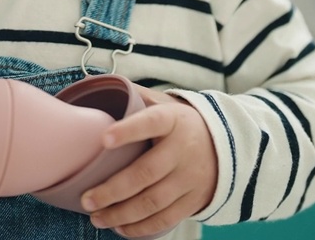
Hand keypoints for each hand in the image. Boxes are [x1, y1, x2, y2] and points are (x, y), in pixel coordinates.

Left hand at [80, 86, 217, 237]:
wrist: (228, 146)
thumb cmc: (180, 124)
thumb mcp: (166, 104)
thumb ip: (137, 97)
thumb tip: (100, 87)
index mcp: (173, 121)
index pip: (150, 123)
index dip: (128, 131)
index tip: (103, 138)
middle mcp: (183, 150)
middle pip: (146, 173)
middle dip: (113, 190)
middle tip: (86, 200)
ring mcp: (190, 178)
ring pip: (153, 202)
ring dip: (121, 214)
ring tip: (96, 218)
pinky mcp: (194, 201)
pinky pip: (166, 219)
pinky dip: (141, 227)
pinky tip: (119, 227)